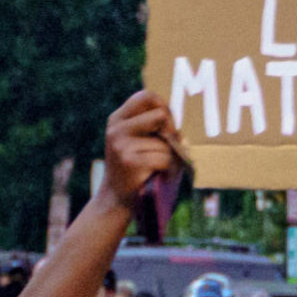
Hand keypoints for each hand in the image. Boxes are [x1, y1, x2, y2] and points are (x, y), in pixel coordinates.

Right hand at [101, 92, 180, 207]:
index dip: (163, 106)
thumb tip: (179, 127)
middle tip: (166, 147)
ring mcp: (122, 145)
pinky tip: (156, 176)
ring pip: (166, 142)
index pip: (146, 96)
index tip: (166, 124)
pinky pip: (165, 159)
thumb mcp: (135, 141)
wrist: (117, 200)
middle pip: (160, 115)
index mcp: (117, 119)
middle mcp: (117, 129)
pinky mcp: (131, 162)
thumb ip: (151, 126)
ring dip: (169, 157)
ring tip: (156, 168)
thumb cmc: (135, 168)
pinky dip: (168, 169)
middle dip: (171, 131)